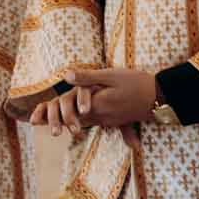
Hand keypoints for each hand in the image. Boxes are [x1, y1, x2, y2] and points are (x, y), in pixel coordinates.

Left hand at [28, 67, 156, 134]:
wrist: (161, 97)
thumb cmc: (137, 82)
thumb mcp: (111, 75)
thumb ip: (88, 77)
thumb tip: (65, 75)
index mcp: (97, 104)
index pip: (70, 108)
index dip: (54, 111)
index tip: (37, 117)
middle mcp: (101, 116)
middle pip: (73, 119)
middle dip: (56, 119)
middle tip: (36, 121)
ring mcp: (109, 120)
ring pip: (84, 121)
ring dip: (68, 121)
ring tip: (52, 123)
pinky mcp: (116, 121)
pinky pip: (95, 121)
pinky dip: (84, 120)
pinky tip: (79, 118)